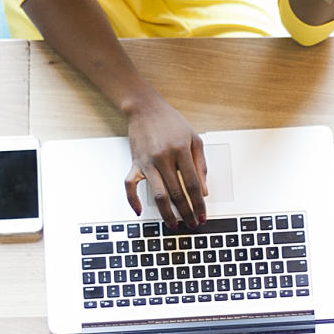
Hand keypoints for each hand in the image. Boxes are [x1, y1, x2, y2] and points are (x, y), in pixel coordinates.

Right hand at [123, 96, 207, 226]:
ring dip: (166, 213)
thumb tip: (203, 191)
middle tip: (192, 224)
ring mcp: (147, 162)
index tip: (203, 216)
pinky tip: (139, 211)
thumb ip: (201, 165)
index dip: (199, 203)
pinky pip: (130, 185)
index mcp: (181, 150)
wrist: (145, 108)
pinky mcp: (135, 163)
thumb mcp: (194, 138)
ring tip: (174, 225)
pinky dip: (133, 200)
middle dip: (186, 212)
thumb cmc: (171, 122)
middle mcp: (163, 157)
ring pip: (158, 194)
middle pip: (176, 193)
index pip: (192, 184)